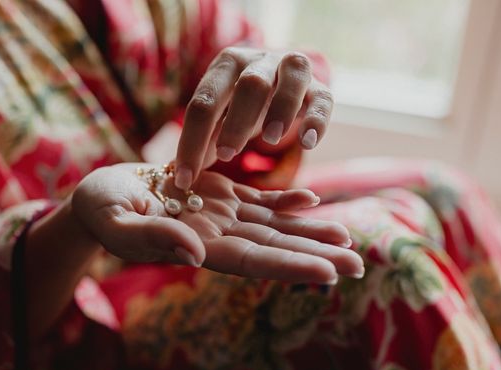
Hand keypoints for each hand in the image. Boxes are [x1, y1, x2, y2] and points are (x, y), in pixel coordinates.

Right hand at [71, 163, 362, 283]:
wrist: (100, 195)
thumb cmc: (102, 211)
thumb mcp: (119, 222)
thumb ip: (156, 237)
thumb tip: (195, 254)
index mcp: (195, 247)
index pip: (252, 261)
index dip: (291, 266)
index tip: (330, 272)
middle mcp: (215, 237)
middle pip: (272, 248)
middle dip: (315, 255)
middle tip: (359, 262)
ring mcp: (219, 216)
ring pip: (272, 226)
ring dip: (310, 230)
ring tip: (348, 236)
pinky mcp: (217, 195)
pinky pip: (256, 201)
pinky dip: (285, 201)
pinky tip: (312, 199)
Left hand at [174, 47, 333, 189]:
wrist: (279, 78)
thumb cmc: (240, 104)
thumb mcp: (219, 116)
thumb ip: (203, 140)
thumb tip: (177, 175)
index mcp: (225, 67)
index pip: (204, 102)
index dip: (191, 141)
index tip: (185, 177)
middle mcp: (258, 61)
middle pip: (249, 84)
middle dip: (236, 120)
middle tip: (226, 154)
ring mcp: (291, 70)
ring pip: (291, 77)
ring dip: (281, 108)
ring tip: (271, 139)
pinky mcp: (319, 86)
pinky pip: (323, 98)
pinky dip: (317, 119)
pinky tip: (308, 143)